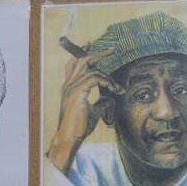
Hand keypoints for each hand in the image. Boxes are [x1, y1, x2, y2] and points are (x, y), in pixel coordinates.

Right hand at [47, 48, 122, 174]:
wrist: (69, 137)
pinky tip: (114, 90)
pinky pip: (96, 78)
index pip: (75, 65)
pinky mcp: (77, 92)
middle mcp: (68, 85)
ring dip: (108, 77)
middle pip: (82, 60)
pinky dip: (107, 82)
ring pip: (91, 68)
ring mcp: (71, 87)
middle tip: (112, 49)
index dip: (84, 55)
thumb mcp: (94, 112)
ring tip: (117, 87)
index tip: (95, 48)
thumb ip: (101, 103)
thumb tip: (110, 99)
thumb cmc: (79, 127)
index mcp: (69, 87)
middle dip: (98, 53)